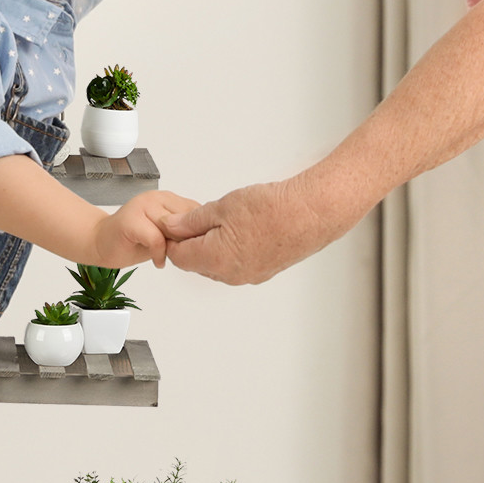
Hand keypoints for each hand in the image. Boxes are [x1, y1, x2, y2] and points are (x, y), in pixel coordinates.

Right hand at [93, 189, 198, 268]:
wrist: (101, 243)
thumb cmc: (134, 241)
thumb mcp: (166, 235)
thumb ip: (183, 231)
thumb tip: (209, 239)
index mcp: (168, 198)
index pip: (197, 212)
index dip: (199, 233)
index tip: (194, 249)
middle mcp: (156, 197)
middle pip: (187, 219)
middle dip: (186, 241)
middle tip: (179, 255)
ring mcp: (142, 205)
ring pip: (173, 228)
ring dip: (173, 247)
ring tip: (166, 256)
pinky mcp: (131, 220)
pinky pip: (156, 239)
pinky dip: (158, 254)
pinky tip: (156, 260)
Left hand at [155, 178, 346, 284]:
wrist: (311, 213)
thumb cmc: (274, 209)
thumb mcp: (222, 207)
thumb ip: (191, 220)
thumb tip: (172, 226)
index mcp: (215, 260)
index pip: (178, 256)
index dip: (173, 237)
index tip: (175, 223)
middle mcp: (231, 275)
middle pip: (197, 263)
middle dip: (193, 241)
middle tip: (203, 216)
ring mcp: (249, 276)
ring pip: (217, 264)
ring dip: (214, 245)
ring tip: (229, 219)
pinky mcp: (264, 272)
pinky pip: (237, 264)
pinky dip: (233, 249)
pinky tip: (244, 228)